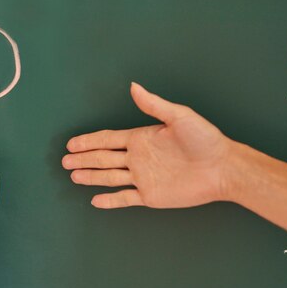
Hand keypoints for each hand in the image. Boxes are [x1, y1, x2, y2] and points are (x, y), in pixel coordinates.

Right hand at [62, 82, 234, 208]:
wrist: (222, 168)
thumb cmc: (205, 140)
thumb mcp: (179, 117)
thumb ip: (154, 105)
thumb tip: (134, 86)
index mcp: (142, 138)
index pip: (108, 139)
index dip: (89, 141)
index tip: (72, 144)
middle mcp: (139, 158)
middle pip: (104, 158)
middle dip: (84, 159)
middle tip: (64, 161)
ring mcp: (143, 177)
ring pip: (110, 177)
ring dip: (91, 176)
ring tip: (73, 176)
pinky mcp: (151, 196)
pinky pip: (125, 198)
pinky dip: (110, 200)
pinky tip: (96, 200)